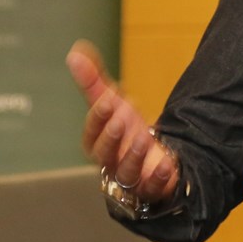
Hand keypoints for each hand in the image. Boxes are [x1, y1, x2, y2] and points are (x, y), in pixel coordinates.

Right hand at [67, 40, 177, 203]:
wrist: (155, 158)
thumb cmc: (127, 132)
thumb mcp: (113, 104)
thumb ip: (94, 81)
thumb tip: (75, 52)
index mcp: (97, 144)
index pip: (91, 134)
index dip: (97, 118)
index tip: (108, 100)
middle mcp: (110, 164)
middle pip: (104, 155)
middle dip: (111, 138)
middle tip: (121, 119)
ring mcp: (130, 179)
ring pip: (126, 173)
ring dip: (134, 156)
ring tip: (144, 138)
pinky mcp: (152, 189)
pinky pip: (153, 187)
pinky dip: (159, 178)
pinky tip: (167, 164)